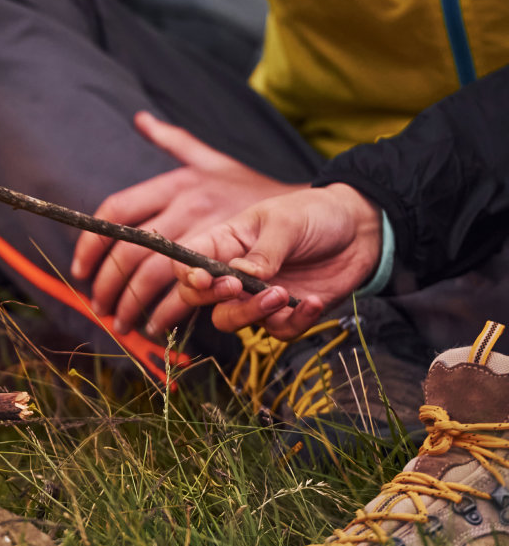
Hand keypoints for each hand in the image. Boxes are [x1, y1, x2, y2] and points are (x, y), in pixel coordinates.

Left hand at [70, 112, 302, 337]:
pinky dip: (170, 313)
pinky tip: (159, 325)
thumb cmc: (262, 191)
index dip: (92, 244)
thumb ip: (176, 143)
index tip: (81, 271)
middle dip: (110, 285)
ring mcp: (213, 236)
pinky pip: (193, 293)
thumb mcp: (216, 162)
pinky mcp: (237, 265)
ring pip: (157, 275)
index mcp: (179, 185)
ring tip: (124, 322)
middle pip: (132, 251)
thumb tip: (141, 120)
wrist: (330, 212)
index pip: (117, 211)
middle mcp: (192, 207)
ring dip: (135, 304)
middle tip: (100, 307)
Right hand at [171, 183, 382, 336]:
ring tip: (283, 294)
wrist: (360, 230)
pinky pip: (279, 331)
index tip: (204, 278)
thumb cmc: (315, 214)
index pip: (187, 262)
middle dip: (213, 298)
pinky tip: (314, 302)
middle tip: (237, 287)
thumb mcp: (286, 222)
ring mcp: (257, 296)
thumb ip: (263, 251)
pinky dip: (296, 322)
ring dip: (252, 313)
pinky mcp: (286, 313)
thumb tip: (240, 275)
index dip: (186, 274)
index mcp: (224, 243)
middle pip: (199, 298)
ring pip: (232, 321)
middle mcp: (233, 274)